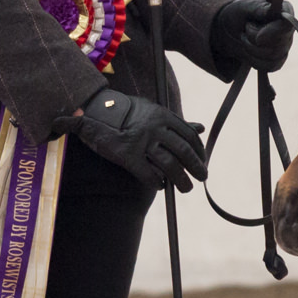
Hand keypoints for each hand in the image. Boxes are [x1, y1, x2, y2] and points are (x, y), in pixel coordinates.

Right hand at [69, 87, 207, 192]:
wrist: (94, 110)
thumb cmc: (125, 111)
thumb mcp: (152, 110)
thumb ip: (176, 121)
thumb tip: (200, 127)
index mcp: (161, 115)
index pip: (189, 135)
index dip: (199, 151)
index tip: (202, 160)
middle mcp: (154, 127)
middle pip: (183, 151)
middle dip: (196, 167)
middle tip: (202, 177)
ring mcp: (141, 142)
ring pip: (169, 165)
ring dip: (181, 180)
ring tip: (186, 188)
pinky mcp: (127, 155)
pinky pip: (148, 174)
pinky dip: (157, 182)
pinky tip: (160, 186)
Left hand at [211, 0, 294, 75]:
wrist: (231, 29)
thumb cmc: (240, 13)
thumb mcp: (244, 6)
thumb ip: (258, 8)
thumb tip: (271, 11)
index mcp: (284, 11)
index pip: (287, 25)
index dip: (274, 32)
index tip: (258, 38)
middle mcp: (287, 29)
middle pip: (278, 45)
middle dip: (254, 39)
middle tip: (245, 28)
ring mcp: (284, 45)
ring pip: (273, 57)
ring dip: (252, 49)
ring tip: (244, 38)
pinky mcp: (278, 59)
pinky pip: (270, 66)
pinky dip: (254, 60)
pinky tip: (248, 50)